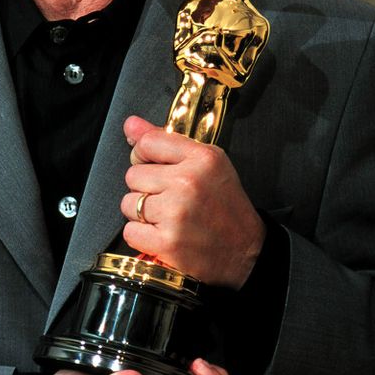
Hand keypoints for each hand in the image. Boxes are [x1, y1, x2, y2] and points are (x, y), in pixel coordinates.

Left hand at [120, 115, 264, 288]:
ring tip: (167, 217)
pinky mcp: (167, 242)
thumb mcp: (207, 163)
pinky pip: (130, 231)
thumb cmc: (225, 206)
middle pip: (133, 175)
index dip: (143, 156)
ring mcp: (176, 213)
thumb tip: (130, 124)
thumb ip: (165, 140)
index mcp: (201, 158)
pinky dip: (141, 235)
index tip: (153, 166)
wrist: (246, 250)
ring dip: (142, 213)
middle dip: (145, 188)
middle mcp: (188, 183)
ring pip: (128, 203)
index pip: (147, 143)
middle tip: (168, 198)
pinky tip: (162, 234)